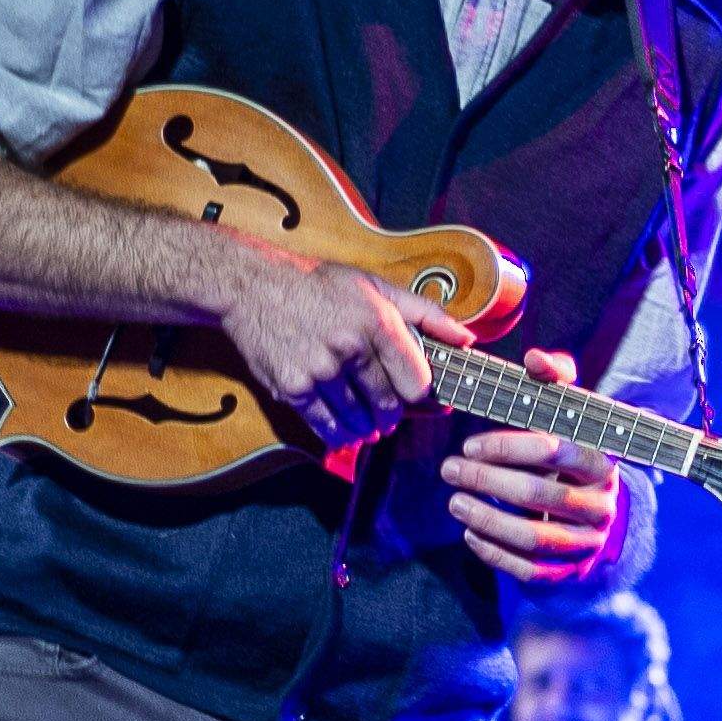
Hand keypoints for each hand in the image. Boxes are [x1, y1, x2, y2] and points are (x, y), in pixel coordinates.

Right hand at [212, 249, 434, 447]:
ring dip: (367, 429)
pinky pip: (325, 426)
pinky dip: (338, 434)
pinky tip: (343, 430)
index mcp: (377, 321)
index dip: (420, 396)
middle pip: (388, 406)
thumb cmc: (320, 285)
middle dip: (392, 416)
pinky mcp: (293, 388)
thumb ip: (426, 313)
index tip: (416, 397)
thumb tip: (467, 338)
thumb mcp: (376, 287)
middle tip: (388, 415)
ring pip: (358, 421)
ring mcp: (319, 370)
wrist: (255, 287)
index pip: (416, 382)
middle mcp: (350, 347)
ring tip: (367, 423)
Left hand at [441, 346, 625, 583]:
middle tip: (448, 468)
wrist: (599, 520)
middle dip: (487, 481)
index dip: (511, 447)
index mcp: (602, 462)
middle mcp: (601, 505)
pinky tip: (469, 534)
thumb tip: (534, 357)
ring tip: (454, 502)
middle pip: (541, 494)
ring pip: (533, 537)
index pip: (560, 451)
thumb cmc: (572, 457)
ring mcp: (588, 543)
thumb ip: (555, 381)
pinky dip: (495, 553)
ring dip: (486, 519)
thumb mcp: (570, 417)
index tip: (470, 445)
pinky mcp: (570, 573)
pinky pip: (530, 570)